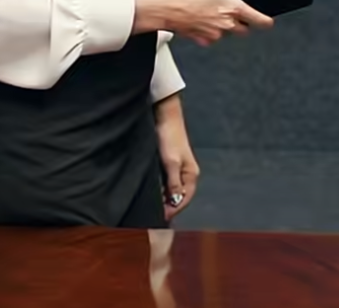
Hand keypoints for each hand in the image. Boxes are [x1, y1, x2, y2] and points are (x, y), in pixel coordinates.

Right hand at [136, 0, 272, 45]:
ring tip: (210, 10)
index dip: (265, 21)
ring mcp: (214, 34)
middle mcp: (226, 24)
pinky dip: (209, 29)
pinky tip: (200, 18)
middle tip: (231, 10)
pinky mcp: (202, 39)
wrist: (166, 8)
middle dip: (241, 21)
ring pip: (226, 33)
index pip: (258, 19)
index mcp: (233, 8)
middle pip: (243, 28)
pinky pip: (211, 37)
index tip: (268, 22)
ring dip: (223, 24)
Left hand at [154, 94, 198, 222]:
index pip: (183, 200)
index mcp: (191, 175)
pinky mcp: (167, 165)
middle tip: (150, 217)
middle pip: (177, 197)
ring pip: (169, 191)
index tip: (157, 220)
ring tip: (147, 208)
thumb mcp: (170, 162)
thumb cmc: (169, 138)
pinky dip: (157, 191)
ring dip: (161, 199)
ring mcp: (176, 170)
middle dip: (166, 207)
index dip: (171, 211)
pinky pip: (163, 184)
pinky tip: (147, 194)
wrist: (164, 117)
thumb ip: (173, 183)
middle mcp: (185, 174)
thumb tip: (174, 202)